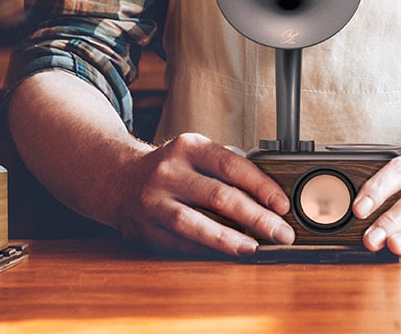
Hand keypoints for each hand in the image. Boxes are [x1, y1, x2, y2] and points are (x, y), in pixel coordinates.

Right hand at [115, 132, 293, 256]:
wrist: (118, 179)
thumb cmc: (170, 168)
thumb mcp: (194, 153)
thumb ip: (225, 167)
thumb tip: (270, 195)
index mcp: (187, 146)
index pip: (231, 165)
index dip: (261, 186)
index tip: (283, 205)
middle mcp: (168, 171)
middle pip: (218, 195)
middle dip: (256, 217)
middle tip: (281, 233)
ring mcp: (153, 200)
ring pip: (194, 223)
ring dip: (228, 239)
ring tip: (254, 248)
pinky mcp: (145, 228)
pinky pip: (180, 244)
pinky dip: (206, 251)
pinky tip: (226, 255)